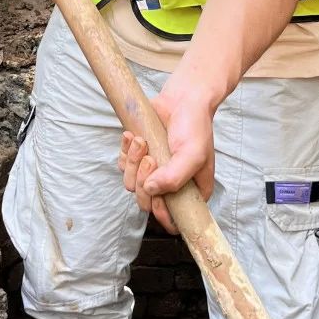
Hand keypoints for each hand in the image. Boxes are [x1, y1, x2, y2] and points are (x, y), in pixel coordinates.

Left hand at [117, 79, 216, 234]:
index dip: (161, 213)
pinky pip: (123, 165)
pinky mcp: (138, 157)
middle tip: (152, 159)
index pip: (173, 221)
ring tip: (143, 142)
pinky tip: (135, 136)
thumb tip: (150, 190)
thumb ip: (174, 177)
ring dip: (134, 162)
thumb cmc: (195, 126)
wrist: (183, 98)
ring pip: (132, 184)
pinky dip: (125, 151)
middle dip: (144, 181)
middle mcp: (170, 186)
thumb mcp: (193, 154)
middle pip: (146, 202)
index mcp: (190, 192)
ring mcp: (153, 172)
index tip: (158, 195)